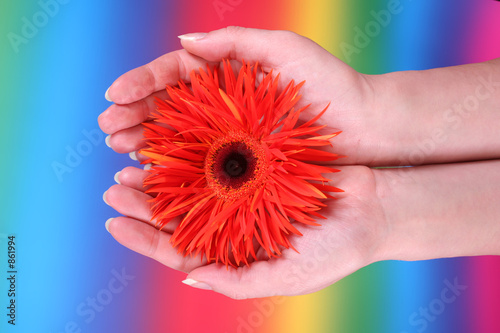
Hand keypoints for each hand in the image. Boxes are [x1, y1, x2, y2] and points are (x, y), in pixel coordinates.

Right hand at [98, 27, 381, 165]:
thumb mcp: (282, 49)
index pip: (175, 74)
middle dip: (134, 114)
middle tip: (108, 129)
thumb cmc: (328, 84)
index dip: (142, 83)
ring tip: (120, 148)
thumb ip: (233, 44)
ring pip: (178, 134)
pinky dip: (173, 163)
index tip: (115, 96)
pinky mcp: (243, 160)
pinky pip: (200, 160)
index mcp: (228, 71)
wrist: (363, 126)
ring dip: (145, 139)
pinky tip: (150, 168)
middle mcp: (224, 101)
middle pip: (168, 105)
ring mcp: (231, 132)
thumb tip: (183, 45)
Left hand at [104, 165, 387, 297]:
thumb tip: (189, 278)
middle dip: (144, 203)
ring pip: (192, 184)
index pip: (179, 248)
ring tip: (131, 162)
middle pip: (178, 214)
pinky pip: (218, 158)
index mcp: (234, 253)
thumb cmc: (334, 251)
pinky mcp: (258, 166)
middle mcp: (233, 223)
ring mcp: (244, 192)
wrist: (373, 210)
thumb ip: (235, 281)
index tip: (115, 222)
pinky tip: (172, 143)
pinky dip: (194, 153)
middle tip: (115, 186)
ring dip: (162, 176)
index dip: (145, 238)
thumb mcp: (284, 277)